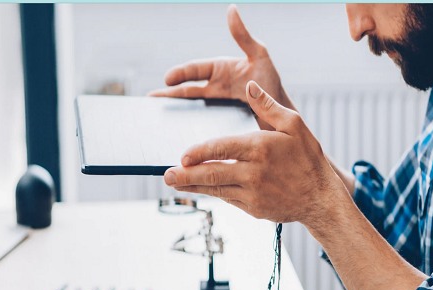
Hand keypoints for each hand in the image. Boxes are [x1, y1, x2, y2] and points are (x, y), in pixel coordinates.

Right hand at [148, 5, 295, 129]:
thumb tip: (231, 9)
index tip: (168, 79)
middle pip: (186, 90)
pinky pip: (201, 123)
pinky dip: (188, 125)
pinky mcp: (220, 122)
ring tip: (156, 116)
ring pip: (190, 107)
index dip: (180, 73)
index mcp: (220, 70)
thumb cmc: (272, 83)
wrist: (281, 115)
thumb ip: (243, 36)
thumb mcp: (259, 56)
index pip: (195, 70)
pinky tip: (177, 133)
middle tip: (151, 100)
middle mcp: (215, 87)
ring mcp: (216, 105)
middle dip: (168, 94)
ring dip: (173, 111)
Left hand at [164, 81, 343, 225]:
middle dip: (186, 175)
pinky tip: (201, 190)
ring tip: (174, 183)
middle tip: (166, 175)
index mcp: (260, 148)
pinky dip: (212, 194)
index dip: (199, 152)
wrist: (320, 198)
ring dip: (192, 186)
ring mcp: (252, 193)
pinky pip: (227, 199)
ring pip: (215, 189)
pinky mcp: (253, 208)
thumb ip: (268, 106)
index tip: (182, 155)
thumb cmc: (309, 159)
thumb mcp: (295, 125)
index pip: (222, 148)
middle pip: (211, 173)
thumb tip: (249, 87)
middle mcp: (253, 173)